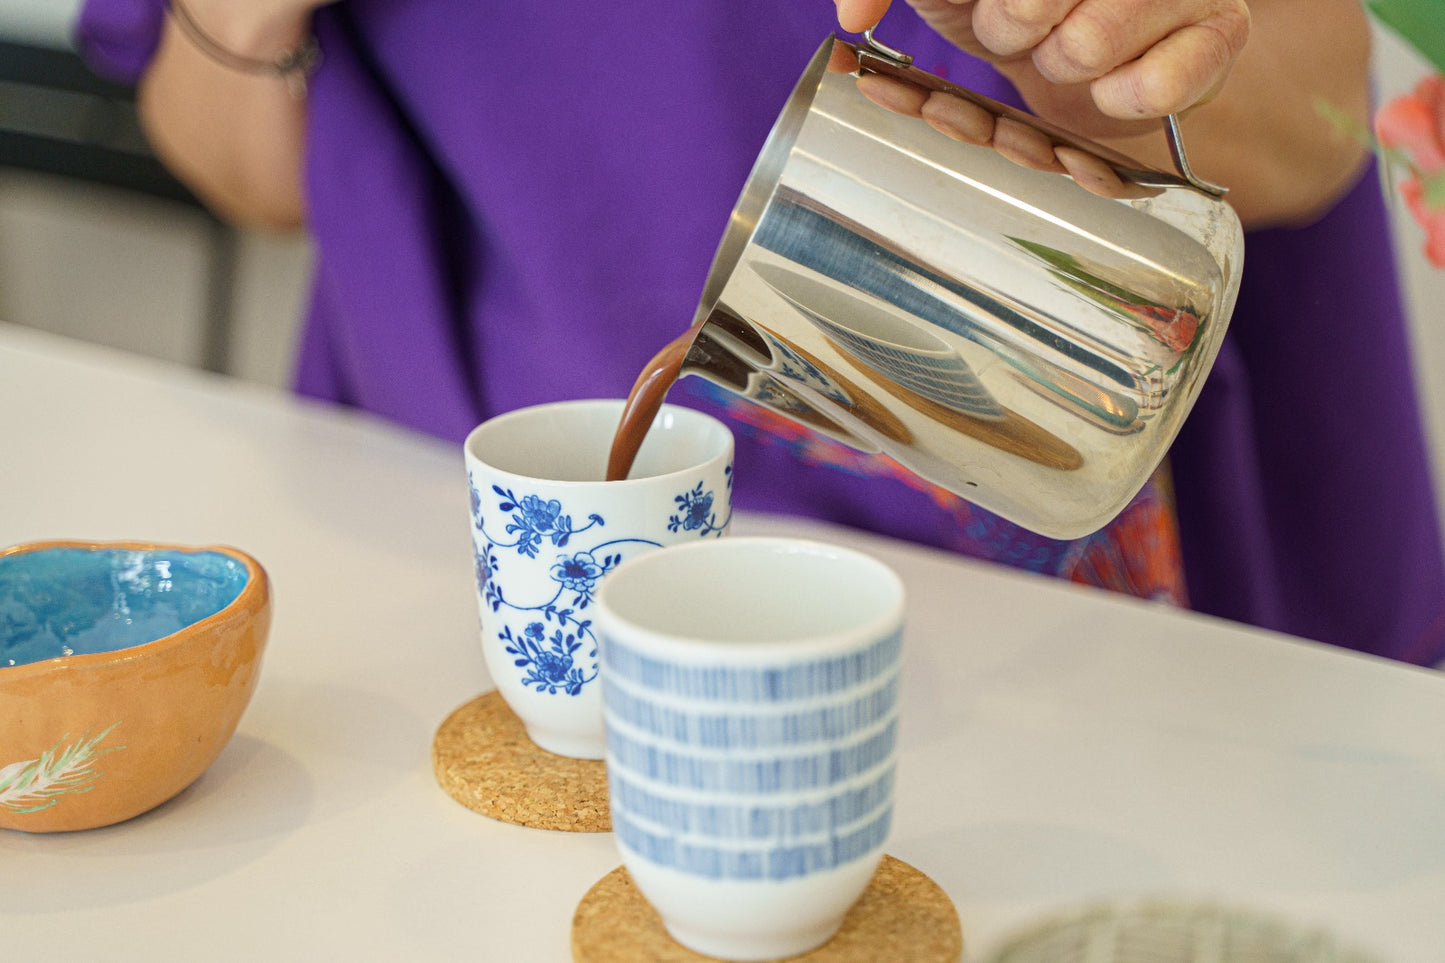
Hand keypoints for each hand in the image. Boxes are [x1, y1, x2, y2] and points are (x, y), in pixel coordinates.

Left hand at [834, 0, 1248, 138]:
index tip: (984, 13)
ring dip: (1060, 71)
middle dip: (1011, 33)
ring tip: (1065, 56)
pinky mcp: (1218, 33)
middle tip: (1023, 32)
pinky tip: (1108, 87)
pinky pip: (1154, 88)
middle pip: (1032, 7)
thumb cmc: (1004, 6)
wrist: (1082, 59)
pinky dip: (1115, 102)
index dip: (995, 14)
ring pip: (1089, 47)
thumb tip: (850, 21)